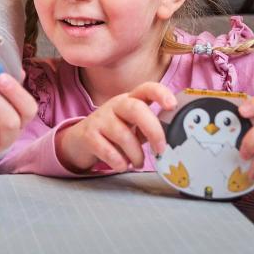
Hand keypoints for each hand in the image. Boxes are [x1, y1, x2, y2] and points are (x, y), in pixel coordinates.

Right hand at [55, 83, 175, 172]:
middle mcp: (115, 105)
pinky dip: (119, 162)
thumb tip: (173, 139)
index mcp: (130, 100)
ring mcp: (100, 118)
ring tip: (138, 162)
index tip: (172, 106)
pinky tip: (121, 164)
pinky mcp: (88, 135)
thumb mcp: (133, 126)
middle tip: (160, 149)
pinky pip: (108, 151)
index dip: (161, 94)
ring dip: (136, 154)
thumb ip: (151, 128)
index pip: (147, 88)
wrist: (80, 140)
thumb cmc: (114, 133)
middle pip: (136, 109)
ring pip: (123, 134)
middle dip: (153, 130)